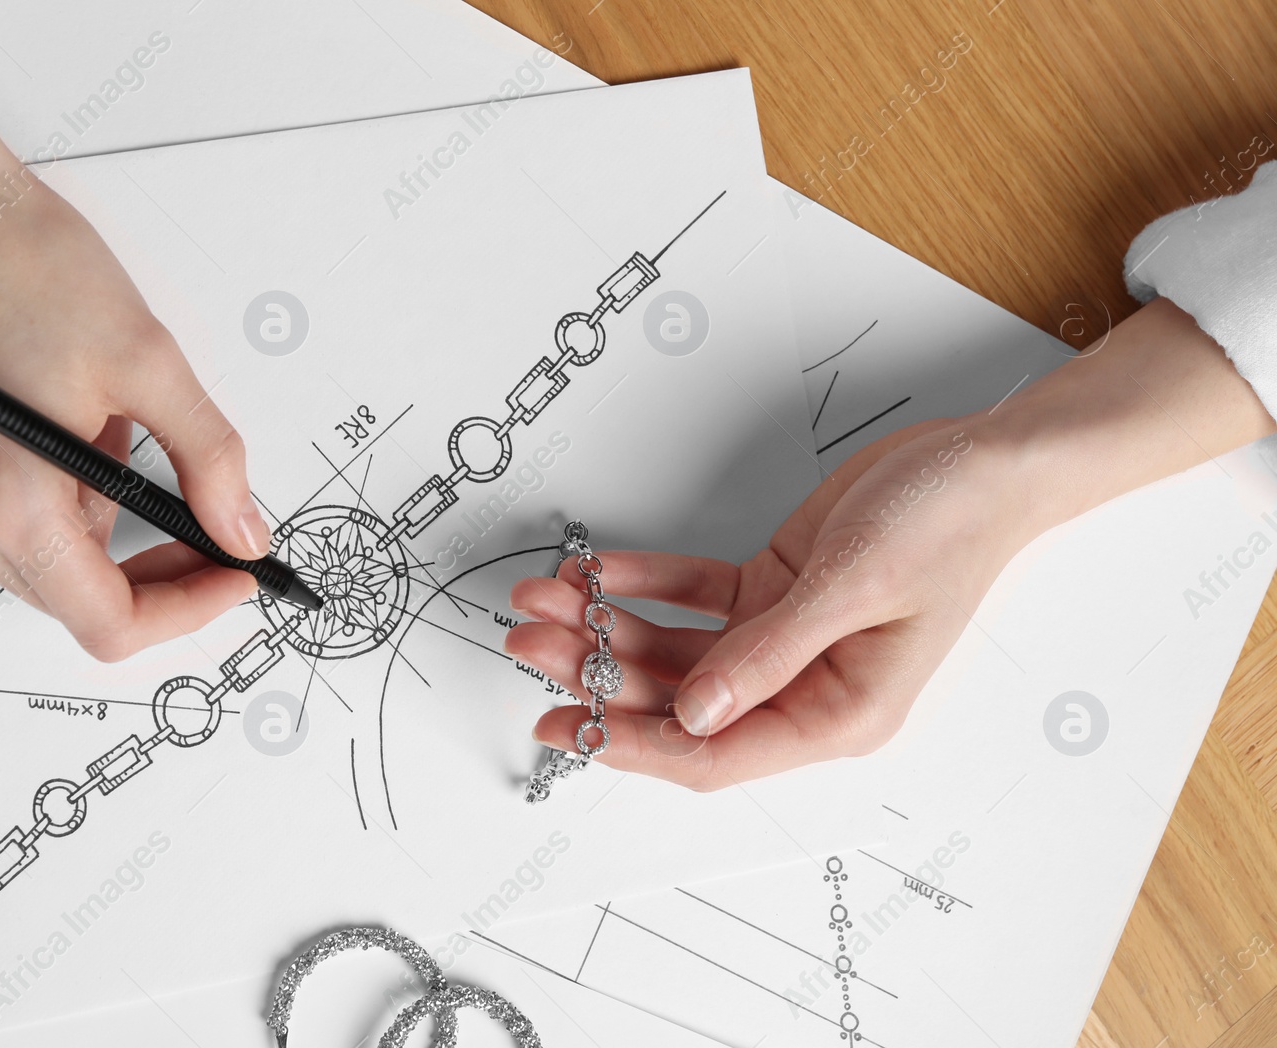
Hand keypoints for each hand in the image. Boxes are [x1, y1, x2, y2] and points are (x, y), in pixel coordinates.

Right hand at [0, 142, 266, 660]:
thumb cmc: (19, 264)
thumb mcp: (146, 360)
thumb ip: (208, 459)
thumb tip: (242, 529)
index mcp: (9, 503)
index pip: (109, 623)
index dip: (187, 609)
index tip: (234, 576)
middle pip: (81, 604)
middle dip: (158, 570)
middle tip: (211, 516)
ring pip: (53, 567)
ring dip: (111, 526)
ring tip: (117, 432)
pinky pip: (17, 529)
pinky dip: (67, 502)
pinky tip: (77, 432)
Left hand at [505, 418, 1025, 788]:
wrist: (982, 461)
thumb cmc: (947, 527)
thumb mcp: (854, 588)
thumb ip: (768, 654)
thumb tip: (692, 713)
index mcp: (839, 714)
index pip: (716, 753)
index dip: (635, 745)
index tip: (567, 727)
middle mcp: (804, 687)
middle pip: (679, 699)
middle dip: (599, 672)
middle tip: (532, 640)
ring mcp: (782, 640)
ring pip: (674, 650)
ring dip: (608, 625)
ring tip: (544, 598)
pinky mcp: (771, 592)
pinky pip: (691, 597)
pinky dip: (643, 583)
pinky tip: (597, 570)